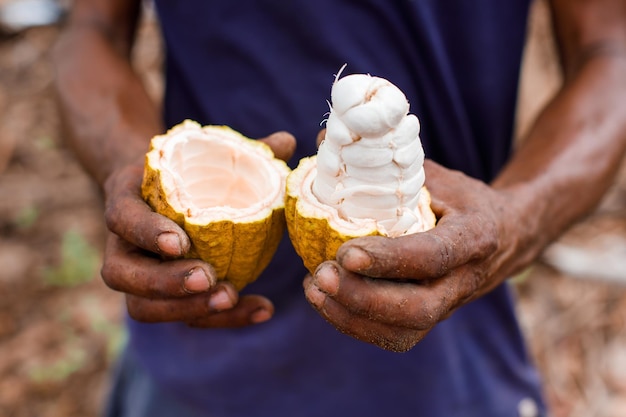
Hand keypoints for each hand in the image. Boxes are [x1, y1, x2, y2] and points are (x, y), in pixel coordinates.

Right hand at [101, 131, 295, 326]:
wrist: (158, 195)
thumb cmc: (186, 174)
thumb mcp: (203, 155)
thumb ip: (244, 151)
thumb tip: (289, 138)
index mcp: (126, 201)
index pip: (121, 219)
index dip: (145, 232)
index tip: (178, 241)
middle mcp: (122, 245)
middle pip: (123, 275)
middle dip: (165, 282)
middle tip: (209, 278)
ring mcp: (138, 276)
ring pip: (143, 307)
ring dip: (187, 309)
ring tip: (231, 298)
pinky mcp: (163, 298)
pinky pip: (181, 317)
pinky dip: (222, 319)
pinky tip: (263, 309)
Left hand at [304, 160, 528, 351]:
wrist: (504, 237)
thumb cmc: (464, 200)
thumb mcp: (439, 176)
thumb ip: (388, 162)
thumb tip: (324, 138)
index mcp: (474, 237)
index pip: (433, 255)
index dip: (389, 258)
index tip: (345, 252)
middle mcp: (464, 280)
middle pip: (418, 308)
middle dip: (363, 298)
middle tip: (320, 275)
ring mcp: (448, 305)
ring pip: (404, 331)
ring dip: (352, 316)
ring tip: (313, 288)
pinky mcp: (430, 318)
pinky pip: (394, 336)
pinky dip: (354, 324)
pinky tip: (325, 300)